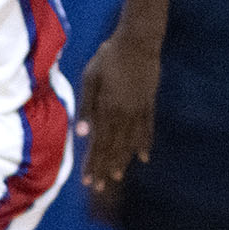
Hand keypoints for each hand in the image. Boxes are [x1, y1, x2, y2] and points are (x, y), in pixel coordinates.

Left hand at [78, 31, 162, 192]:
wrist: (138, 42)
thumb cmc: (109, 56)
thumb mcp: (90, 78)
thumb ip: (86, 106)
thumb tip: (79, 133)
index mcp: (107, 109)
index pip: (98, 143)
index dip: (93, 163)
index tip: (88, 180)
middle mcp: (124, 115)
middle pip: (114, 147)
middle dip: (105, 168)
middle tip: (100, 187)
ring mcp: (139, 111)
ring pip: (130, 142)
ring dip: (123, 161)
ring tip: (117, 177)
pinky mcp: (149, 104)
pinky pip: (147, 129)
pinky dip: (145, 144)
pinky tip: (144, 157)